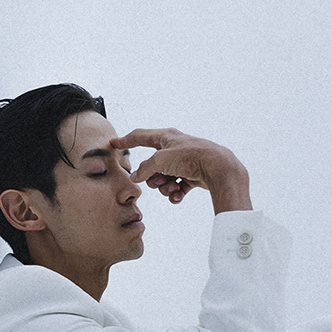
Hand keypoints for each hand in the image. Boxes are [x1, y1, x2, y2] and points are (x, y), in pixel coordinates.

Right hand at [112, 128, 251, 213]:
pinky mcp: (191, 176)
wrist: (217, 167)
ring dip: (165, 187)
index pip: (140, 136)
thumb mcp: (161, 160)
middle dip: (153, 178)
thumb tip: (137, 177)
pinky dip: (176, 193)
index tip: (114, 143)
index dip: (126, 140)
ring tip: (173, 187)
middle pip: (152, 166)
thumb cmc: (191, 156)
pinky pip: (176, 188)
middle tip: (159, 180)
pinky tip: (179, 195)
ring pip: (164, 179)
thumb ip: (145, 169)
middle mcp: (174, 149)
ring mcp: (183, 163)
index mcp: (166, 138)